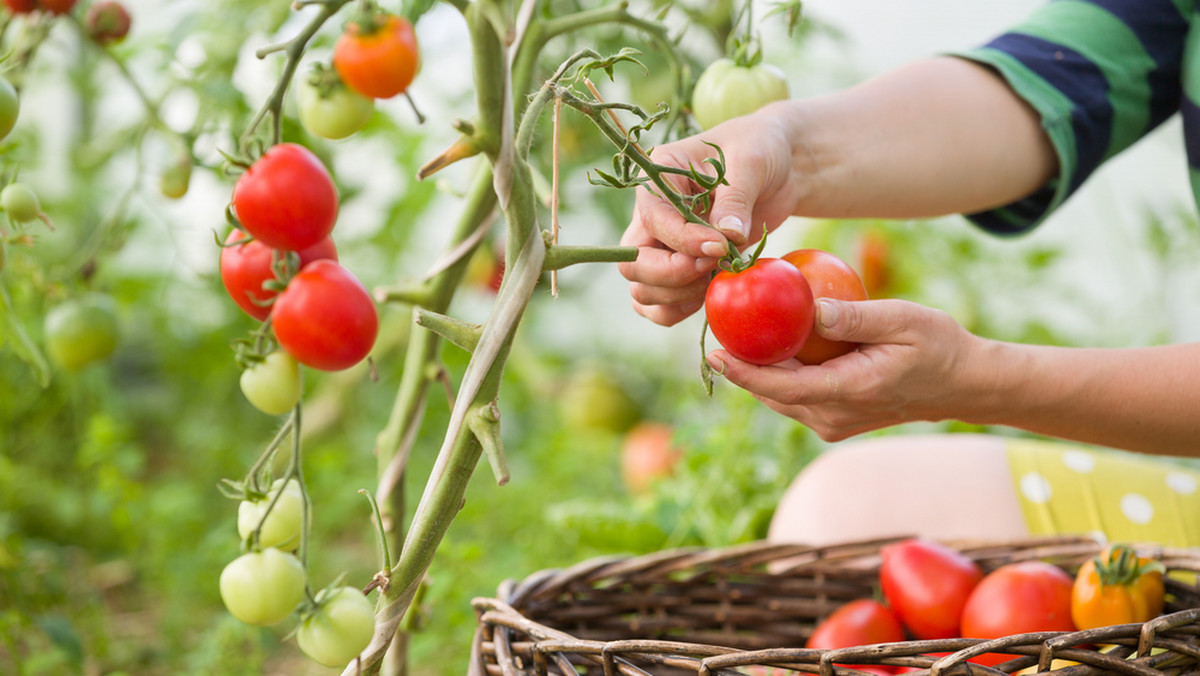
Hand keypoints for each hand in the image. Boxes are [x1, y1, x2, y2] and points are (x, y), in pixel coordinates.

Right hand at [618, 102, 809, 325]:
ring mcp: (662, 244)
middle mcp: (651, 214)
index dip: (684, 242)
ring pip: (641, 289)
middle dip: (671, 275)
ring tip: (715, 279)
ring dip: (676, 296)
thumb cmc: (761, 150)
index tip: (721, 247)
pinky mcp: (680, 268)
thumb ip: (735, 199)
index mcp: (658, 178)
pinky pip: (658, 305)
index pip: (653, 221)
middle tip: (712, 267)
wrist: (779, 167)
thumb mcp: (751, 162)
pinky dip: (678, 310)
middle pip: (634, 262)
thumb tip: (726, 236)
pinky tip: (710, 295)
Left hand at [705, 298, 983, 439]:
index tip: (714, 352)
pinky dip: (779, 375)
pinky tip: (767, 346)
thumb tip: (811, 308)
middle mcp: (834, 416)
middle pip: (772, 394)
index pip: (782, 386)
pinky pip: (796, 397)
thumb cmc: (938, 345)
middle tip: (715, 332)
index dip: (743, 372)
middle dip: (740, 367)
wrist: (962, 384)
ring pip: (781, 398)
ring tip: (732, 337)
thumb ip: (856, 316)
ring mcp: (834, 423)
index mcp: (848, 391)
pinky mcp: (836, 420)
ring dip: (757, 372)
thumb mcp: (903, 320)